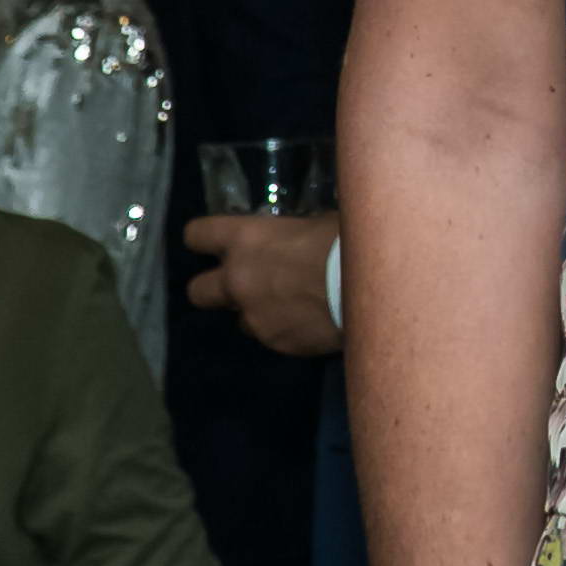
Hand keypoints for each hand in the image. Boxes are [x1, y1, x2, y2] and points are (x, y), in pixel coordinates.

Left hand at [185, 210, 343, 356]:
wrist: (368, 290)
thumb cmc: (342, 242)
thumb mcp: (315, 222)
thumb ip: (292, 232)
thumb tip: (296, 235)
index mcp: (244, 240)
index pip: (197, 235)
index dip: (203, 238)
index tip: (215, 242)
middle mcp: (237, 280)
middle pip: (198, 291)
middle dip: (214, 288)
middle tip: (240, 283)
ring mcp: (254, 317)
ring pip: (239, 319)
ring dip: (256, 312)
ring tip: (288, 306)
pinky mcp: (275, 343)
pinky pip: (271, 336)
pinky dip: (284, 329)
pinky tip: (310, 322)